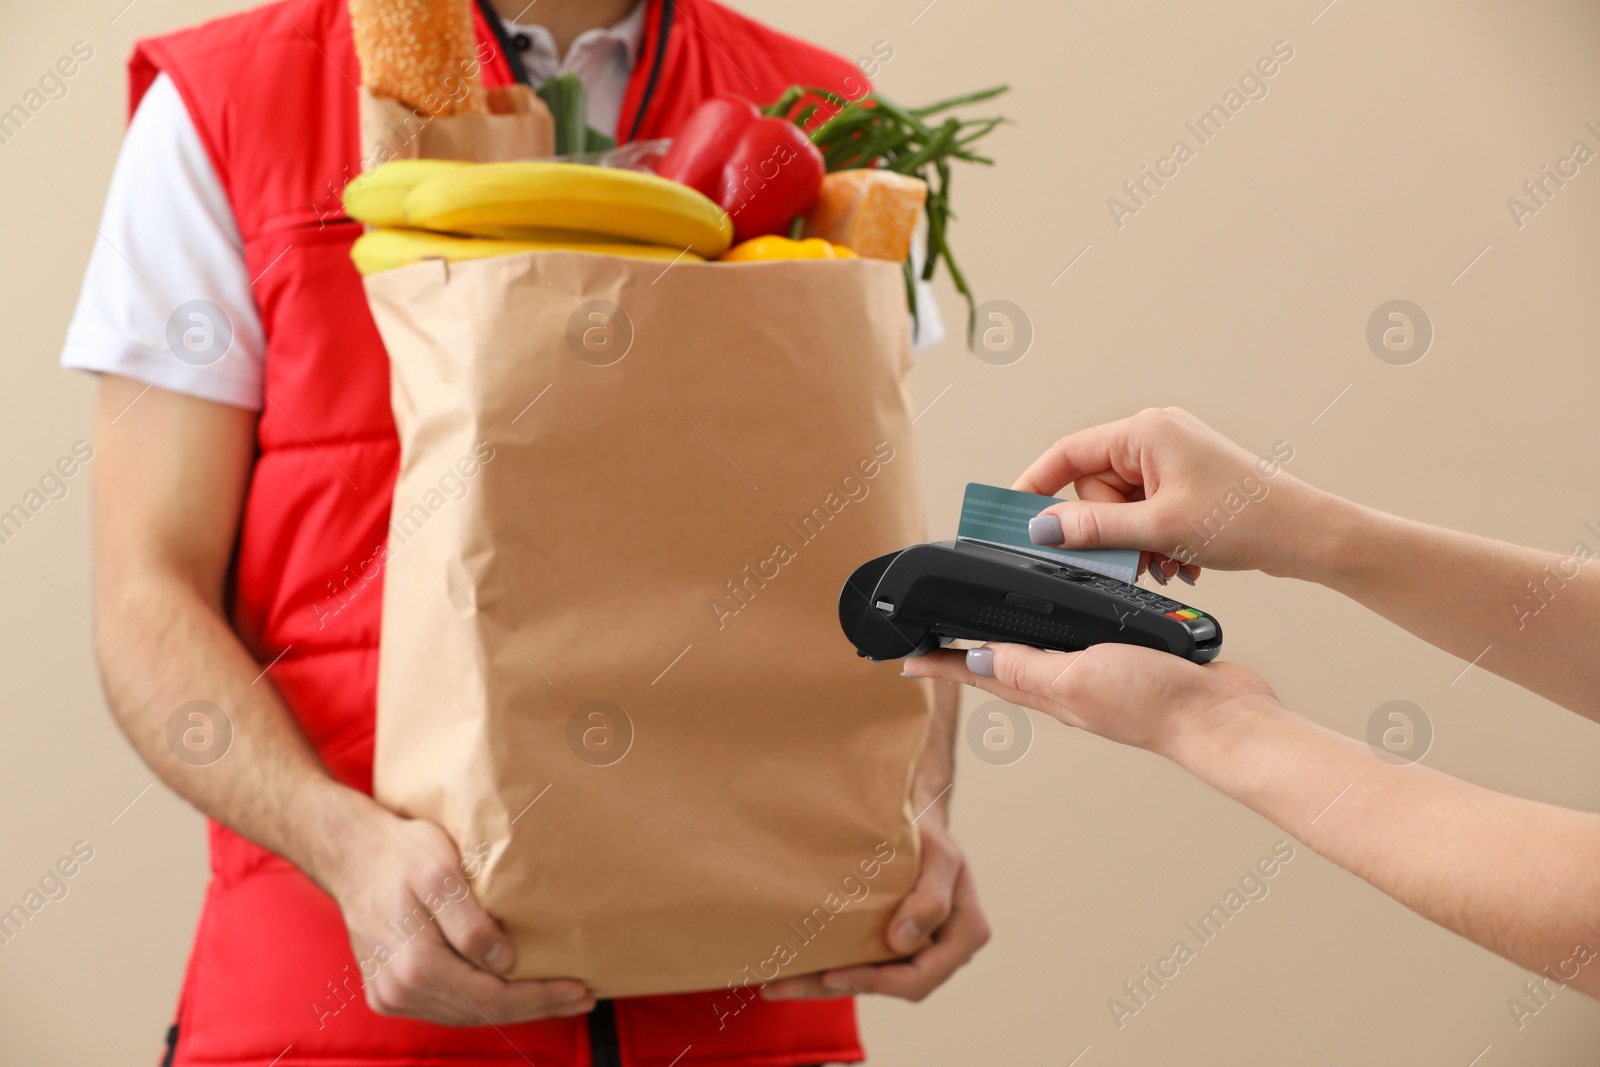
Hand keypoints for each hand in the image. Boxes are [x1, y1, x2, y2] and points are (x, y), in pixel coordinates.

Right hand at [332, 808, 594, 1024]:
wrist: (352, 854)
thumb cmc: (401, 854)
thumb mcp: (441, 873)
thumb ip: (470, 923)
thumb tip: (504, 963)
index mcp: (417, 967)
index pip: (496, 997)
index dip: (542, 997)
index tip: (581, 989)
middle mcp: (401, 992)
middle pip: (485, 1012)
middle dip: (538, 1007)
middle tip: (583, 998)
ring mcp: (392, 996)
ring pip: (467, 1014)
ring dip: (514, 1008)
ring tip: (557, 997)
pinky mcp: (389, 991)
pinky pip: (447, 1007)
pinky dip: (483, 1003)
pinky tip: (511, 992)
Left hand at [760, 821, 988, 1002]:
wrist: (916, 818)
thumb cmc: (930, 834)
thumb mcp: (940, 856)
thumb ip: (931, 898)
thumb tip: (899, 942)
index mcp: (964, 935)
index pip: (919, 976)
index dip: (876, 983)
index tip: (833, 975)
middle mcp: (941, 951)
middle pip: (887, 986)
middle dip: (834, 988)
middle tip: (784, 985)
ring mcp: (914, 951)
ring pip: (866, 980)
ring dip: (819, 986)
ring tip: (773, 985)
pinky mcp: (890, 945)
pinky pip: (858, 964)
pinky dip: (822, 969)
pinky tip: (785, 972)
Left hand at [904, 642, 1280, 755]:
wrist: (1223, 719)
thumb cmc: (1156, 704)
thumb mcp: (1078, 678)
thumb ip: (1028, 668)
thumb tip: (972, 662)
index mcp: (1049, 691)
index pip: (979, 673)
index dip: (940, 664)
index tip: (904, 657)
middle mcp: (1068, 686)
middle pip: (1002, 666)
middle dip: (965, 654)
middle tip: (934, 641)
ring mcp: (1099, 678)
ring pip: (1041, 656)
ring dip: (1009, 642)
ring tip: (984, 630)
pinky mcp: (1130, 666)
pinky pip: (1082, 647)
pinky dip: (1062, 635)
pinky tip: (1067, 626)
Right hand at [1015, 407, 1325, 580]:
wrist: (1306, 535)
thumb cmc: (1248, 518)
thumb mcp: (1158, 527)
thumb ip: (1093, 528)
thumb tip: (1043, 529)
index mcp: (1145, 431)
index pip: (1067, 454)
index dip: (1035, 487)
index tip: (1014, 519)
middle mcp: (1155, 437)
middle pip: (1093, 487)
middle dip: (1109, 528)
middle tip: (1135, 554)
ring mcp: (1172, 460)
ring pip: (1120, 506)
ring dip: (1135, 542)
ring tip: (1168, 561)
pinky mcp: (1185, 483)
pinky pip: (1145, 512)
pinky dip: (1155, 540)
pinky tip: (1181, 559)